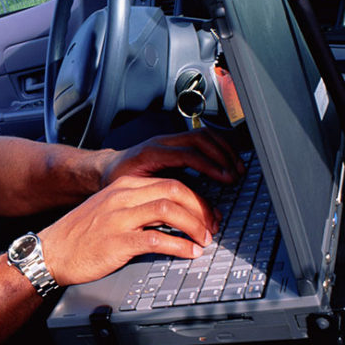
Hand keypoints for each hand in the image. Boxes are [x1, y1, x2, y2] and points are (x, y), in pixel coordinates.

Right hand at [38, 175, 217, 286]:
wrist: (51, 252)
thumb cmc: (80, 235)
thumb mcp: (109, 209)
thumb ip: (136, 207)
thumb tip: (171, 216)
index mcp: (123, 187)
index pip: (169, 182)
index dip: (196, 198)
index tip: (207, 214)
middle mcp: (123, 197)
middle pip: (174, 190)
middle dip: (201, 208)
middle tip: (212, 226)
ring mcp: (119, 218)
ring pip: (169, 210)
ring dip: (194, 226)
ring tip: (204, 240)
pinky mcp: (117, 241)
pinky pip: (157, 239)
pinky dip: (179, 246)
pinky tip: (189, 253)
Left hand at [102, 128, 244, 185]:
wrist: (108, 169)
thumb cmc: (119, 182)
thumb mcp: (135, 191)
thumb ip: (159, 196)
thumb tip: (184, 209)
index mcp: (151, 153)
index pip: (189, 154)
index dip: (211, 166)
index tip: (227, 178)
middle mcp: (161, 142)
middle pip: (199, 140)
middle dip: (222, 156)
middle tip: (236, 174)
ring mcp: (168, 139)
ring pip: (202, 135)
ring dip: (223, 149)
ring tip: (237, 167)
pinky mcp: (174, 142)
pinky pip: (200, 138)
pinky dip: (217, 147)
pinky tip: (226, 159)